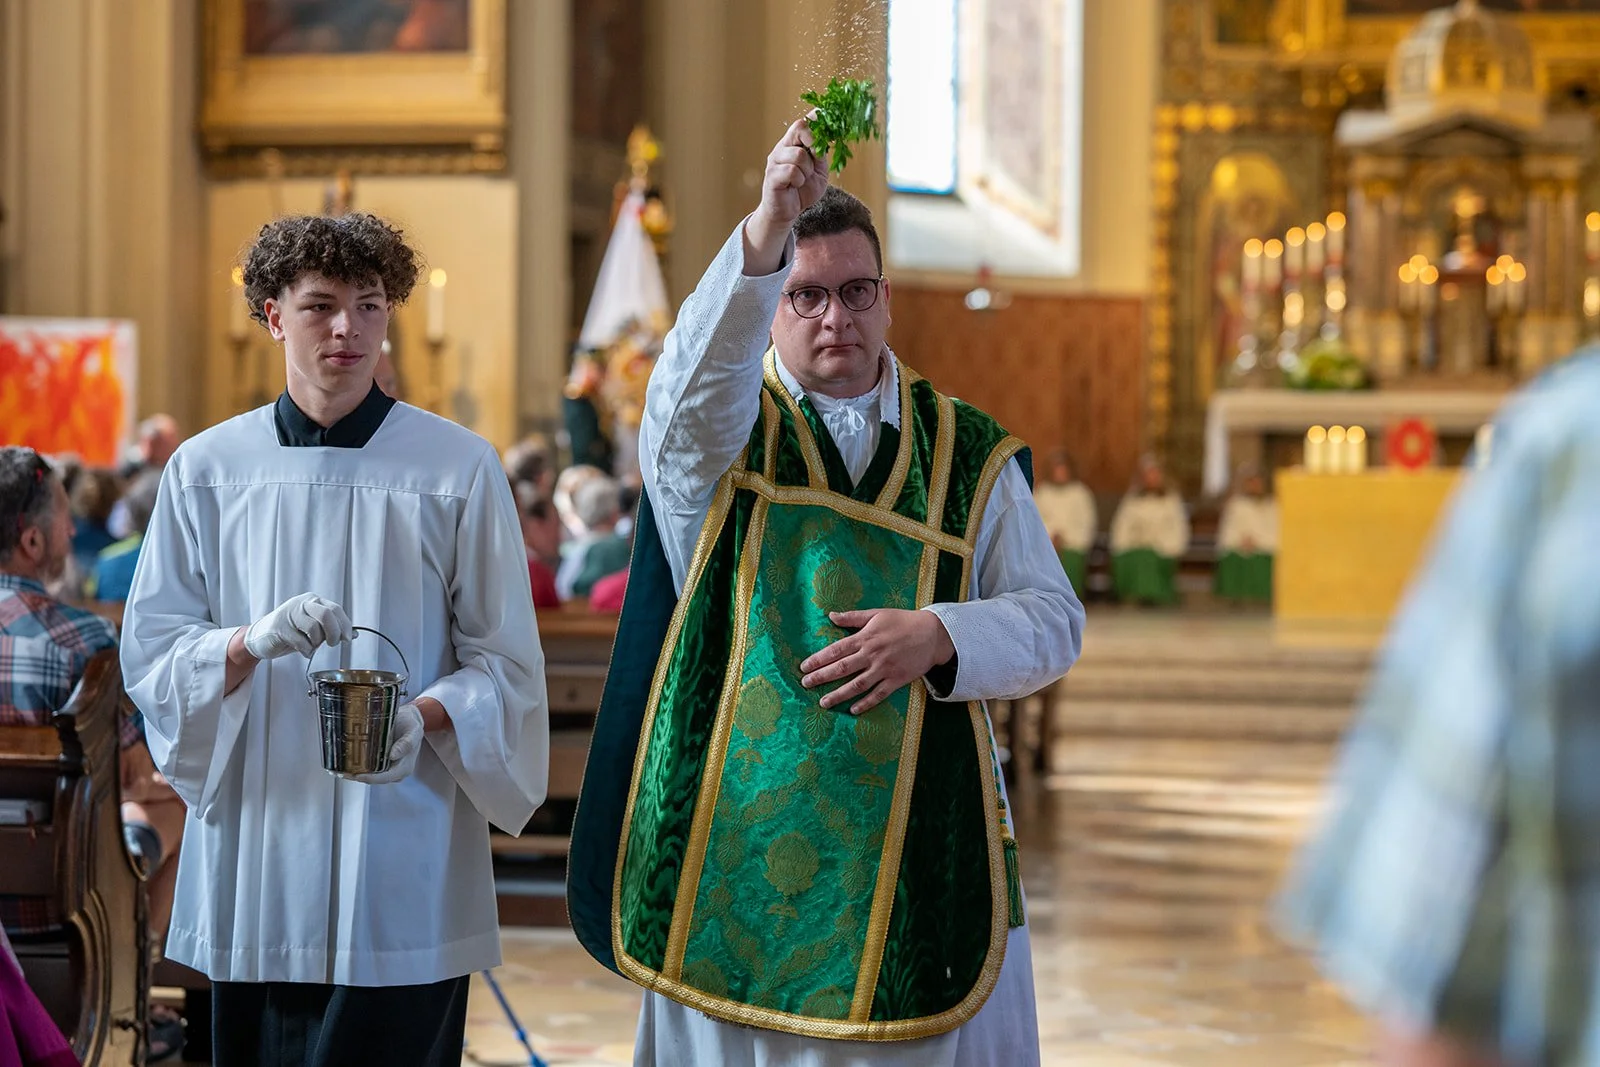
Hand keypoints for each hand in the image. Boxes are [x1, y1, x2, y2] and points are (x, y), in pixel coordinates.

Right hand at [243, 593, 351, 659]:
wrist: (260, 637)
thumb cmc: (290, 632)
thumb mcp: (314, 628)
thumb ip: (332, 628)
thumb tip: (355, 634)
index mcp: (313, 601)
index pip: (335, 609)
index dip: (345, 625)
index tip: (348, 639)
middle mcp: (302, 603)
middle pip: (326, 614)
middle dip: (334, 632)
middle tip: (332, 644)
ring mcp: (289, 614)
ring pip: (314, 628)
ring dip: (316, 643)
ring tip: (311, 646)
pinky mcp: (279, 627)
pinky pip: (300, 641)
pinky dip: (306, 650)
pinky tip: (304, 651)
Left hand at [349, 702, 423, 784]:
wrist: (407, 719)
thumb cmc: (411, 724)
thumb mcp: (413, 730)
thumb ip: (406, 743)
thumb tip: (393, 756)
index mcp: (404, 768)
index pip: (386, 777)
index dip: (371, 778)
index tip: (358, 775)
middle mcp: (394, 771)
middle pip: (373, 779)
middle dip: (356, 777)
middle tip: (341, 773)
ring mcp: (384, 767)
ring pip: (367, 774)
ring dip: (352, 773)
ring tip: (338, 769)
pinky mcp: (377, 762)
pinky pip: (365, 767)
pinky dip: (353, 767)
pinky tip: (342, 764)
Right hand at [744, 116, 829, 272]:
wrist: (788, 213)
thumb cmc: (802, 191)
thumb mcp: (819, 170)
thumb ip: (821, 153)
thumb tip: (830, 133)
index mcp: (793, 144)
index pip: (803, 122)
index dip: (817, 121)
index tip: (828, 129)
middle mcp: (782, 148)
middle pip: (799, 128)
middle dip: (815, 143)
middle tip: (816, 160)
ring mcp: (775, 161)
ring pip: (798, 154)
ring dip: (807, 169)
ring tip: (803, 179)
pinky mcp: (772, 176)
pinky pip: (792, 171)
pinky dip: (799, 180)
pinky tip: (795, 186)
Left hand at [799, 609, 955, 715]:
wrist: (932, 634)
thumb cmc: (902, 621)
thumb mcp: (877, 614)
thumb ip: (853, 617)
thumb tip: (831, 615)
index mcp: (866, 638)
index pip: (836, 650)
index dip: (818, 659)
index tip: (804, 667)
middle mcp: (872, 655)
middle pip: (842, 669)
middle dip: (821, 677)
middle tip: (805, 684)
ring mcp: (884, 669)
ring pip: (857, 685)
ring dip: (839, 694)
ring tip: (823, 702)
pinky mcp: (896, 680)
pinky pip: (878, 694)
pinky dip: (866, 703)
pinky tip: (853, 710)